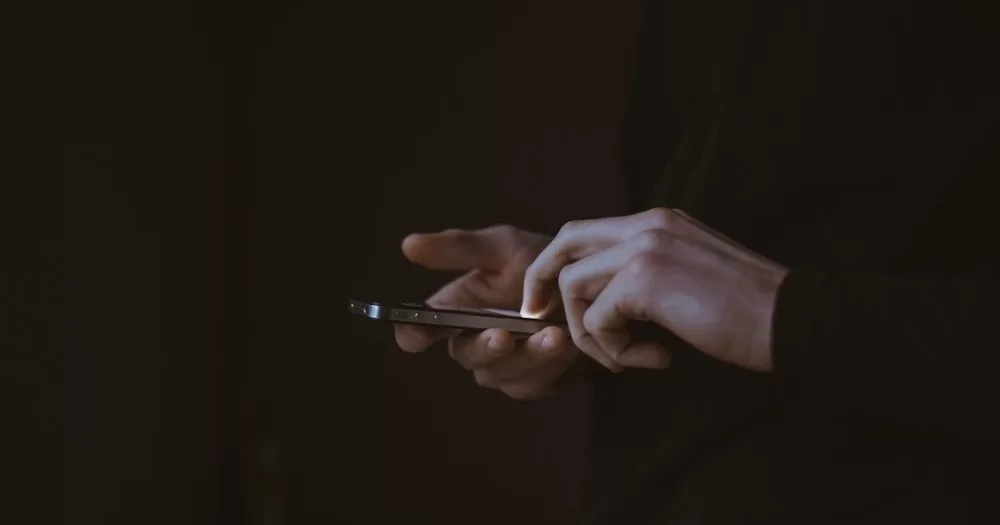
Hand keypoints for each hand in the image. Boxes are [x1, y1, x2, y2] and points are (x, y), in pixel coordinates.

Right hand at [395, 225, 667, 399]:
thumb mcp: (503, 248)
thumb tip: (408, 245)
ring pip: (504, 374)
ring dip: (529, 357)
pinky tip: (571, 345)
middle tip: (502, 335)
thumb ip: (460, 248)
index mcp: (456, 310)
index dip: (413, 334)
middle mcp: (475, 343)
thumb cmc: (540, 262)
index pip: (419, 329)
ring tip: (555, 336)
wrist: (595, 285)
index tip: (417, 334)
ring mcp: (505, 368)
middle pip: (466, 355)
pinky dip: (554, 366)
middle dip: (485, 347)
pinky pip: (537, 383)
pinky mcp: (536, 383)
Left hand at [521, 208, 788, 372]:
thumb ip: (648, 275)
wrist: (792, 319)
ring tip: (626, 357)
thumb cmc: (749, 311)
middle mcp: (647, 224)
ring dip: (589, 332)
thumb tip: (605, 302)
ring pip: (573, 285)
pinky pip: (597, 318)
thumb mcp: (691, 275)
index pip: (586, 232)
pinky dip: (613, 349)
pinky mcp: (645, 279)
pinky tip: (653, 359)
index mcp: (659, 221)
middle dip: (541, 282)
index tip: (551, 302)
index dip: (559, 266)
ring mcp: (644, 247)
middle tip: (539, 318)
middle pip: (564, 242)